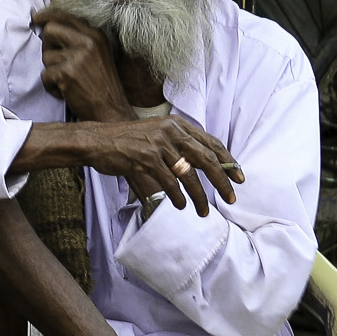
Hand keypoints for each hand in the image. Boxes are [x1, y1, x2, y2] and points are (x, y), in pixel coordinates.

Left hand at [30, 8, 132, 121]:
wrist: (110, 110)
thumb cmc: (100, 85)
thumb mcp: (97, 55)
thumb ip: (79, 40)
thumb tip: (48, 27)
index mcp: (96, 35)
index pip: (65, 16)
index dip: (46, 16)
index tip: (35, 17)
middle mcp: (88, 41)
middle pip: (50, 30)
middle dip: (47, 47)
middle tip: (56, 64)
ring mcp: (78, 56)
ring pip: (46, 56)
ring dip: (51, 72)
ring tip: (68, 82)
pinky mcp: (67, 72)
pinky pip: (45, 75)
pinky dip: (51, 87)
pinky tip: (66, 92)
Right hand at [78, 116, 243, 215]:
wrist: (98, 140)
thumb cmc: (127, 140)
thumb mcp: (157, 133)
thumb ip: (177, 145)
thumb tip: (199, 165)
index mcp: (178, 125)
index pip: (212, 143)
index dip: (229, 161)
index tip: (238, 177)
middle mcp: (172, 132)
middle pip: (207, 159)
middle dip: (222, 181)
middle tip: (231, 197)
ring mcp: (159, 144)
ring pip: (189, 174)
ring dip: (199, 196)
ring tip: (203, 210)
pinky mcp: (145, 158)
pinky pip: (168, 182)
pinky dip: (177, 196)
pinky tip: (180, 205)